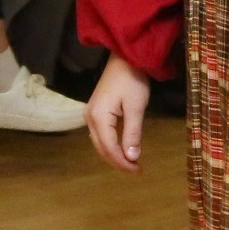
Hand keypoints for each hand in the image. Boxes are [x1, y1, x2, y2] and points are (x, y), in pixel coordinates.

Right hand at [87, 56, 151, 173]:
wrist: (125, 59)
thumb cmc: (132, 80)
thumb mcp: (136, 108)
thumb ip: (133, 133)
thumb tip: (132, 157)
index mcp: (98, 118)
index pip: (109, 148)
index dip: (123, 163)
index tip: (138, 171)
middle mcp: (89, 118)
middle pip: (102, 149)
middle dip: (118, 162)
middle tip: (137, 171)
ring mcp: (90, 115)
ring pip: (100, 143)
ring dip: (114, 155)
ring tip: (131, 163)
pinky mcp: (95, 112)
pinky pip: (101, 135)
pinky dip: (111, 146)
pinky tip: (122, 150)